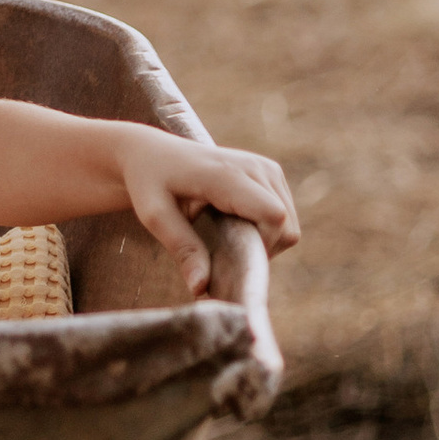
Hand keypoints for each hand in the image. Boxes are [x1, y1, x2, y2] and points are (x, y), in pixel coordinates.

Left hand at [113, 129, 297, 294]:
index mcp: (227, 174)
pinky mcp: (271, 172)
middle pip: (286, 227)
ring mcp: (267, 168)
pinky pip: (285, 216)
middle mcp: (255, 167)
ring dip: (264, 241)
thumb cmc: (149, 182)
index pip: (274, 217)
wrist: (151, 152)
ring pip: (289, 225)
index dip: (259, 248)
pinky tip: (235, 225)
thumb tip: (200, 287)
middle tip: (222, 253)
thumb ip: (182, 249)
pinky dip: (267, 230)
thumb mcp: (154, 216)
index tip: (227, 259)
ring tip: (225, 237)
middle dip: (260, 251)